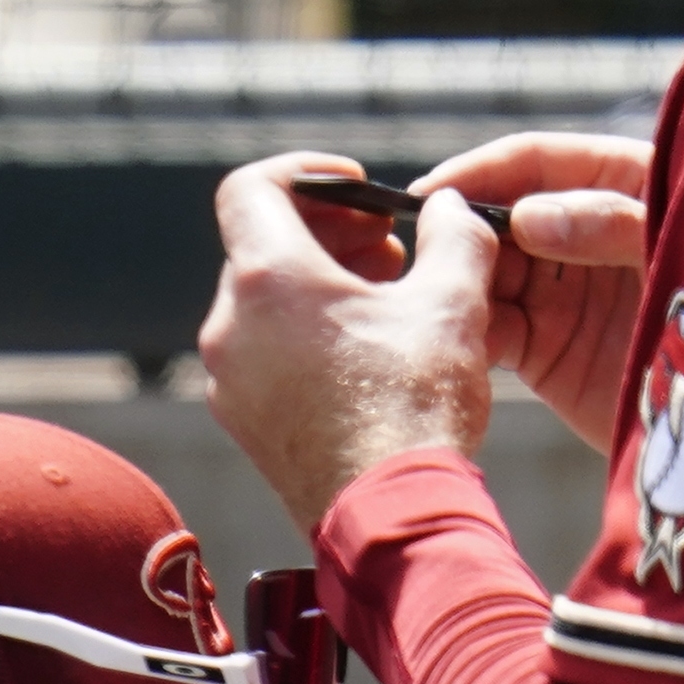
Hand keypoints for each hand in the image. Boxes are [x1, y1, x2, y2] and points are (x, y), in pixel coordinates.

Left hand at [200, 154, 498, 535]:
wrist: (388, 513)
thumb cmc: (415, 405)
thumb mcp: (452, 300)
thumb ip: (454, 234)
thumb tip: (450, 207)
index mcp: (268, 280)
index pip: (251, 187)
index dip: (305, 170)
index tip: (357, 187)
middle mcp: (230, 326)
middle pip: (263, 243)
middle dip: (330, 231)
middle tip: (390, 248)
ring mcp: (230, 377)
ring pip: (265, 299)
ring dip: (322, 282)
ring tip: (390, 299)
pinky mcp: (243, 418)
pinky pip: (264, 349)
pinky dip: (308, 330)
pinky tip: (370, 351)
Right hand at [414, 130, 655, 454]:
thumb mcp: (680, 243)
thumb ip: (613, 222)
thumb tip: (530, 216)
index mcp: (622, 183)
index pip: (540, 160)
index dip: (486, 169)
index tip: (434, 190)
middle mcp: (584, 231)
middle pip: (503, 216)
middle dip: (461, 228)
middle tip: (417, 251)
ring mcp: (564, 290)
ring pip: (489, 272)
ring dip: (456, 280)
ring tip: (427, 293)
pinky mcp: (547, 347)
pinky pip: (492, 329)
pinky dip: (466, 329)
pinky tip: (449, 334)